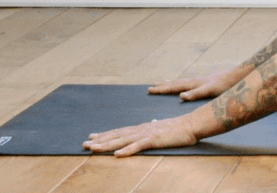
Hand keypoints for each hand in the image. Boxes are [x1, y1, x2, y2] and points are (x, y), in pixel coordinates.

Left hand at [83, 115, 198, 156]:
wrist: (191, 124)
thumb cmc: (179, 128)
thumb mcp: (163, 127)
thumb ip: (155, 126)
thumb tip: (152, 122)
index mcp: (142, 128)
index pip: (120, 131)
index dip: (105, 135)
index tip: (92, 137)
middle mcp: (141, 129)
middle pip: (116, 135)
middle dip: (100, 140)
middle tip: (85, 144)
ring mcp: (146, 134)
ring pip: (122, 140)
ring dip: (107, 145)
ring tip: (93, 148)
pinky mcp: (154, 140)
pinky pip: (138, 146)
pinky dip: (127, 150)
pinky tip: (117, 155)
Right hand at [147, 67, 248, 100]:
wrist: (236, 77)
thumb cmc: (224, 85)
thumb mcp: (209, 91)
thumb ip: (195, 93)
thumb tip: (181, 96)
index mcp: (193, 84)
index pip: (174, 87)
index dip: (162, 89)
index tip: (149, 90)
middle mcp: (194, 81)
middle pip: (175, 83)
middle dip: (163, 86)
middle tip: (150, 87)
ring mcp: (199, 81)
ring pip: (180, 82)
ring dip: (170, 84)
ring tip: (162, 83)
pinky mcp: (205, 83)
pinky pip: (188, 84)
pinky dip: (181, 85)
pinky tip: (183, 88)